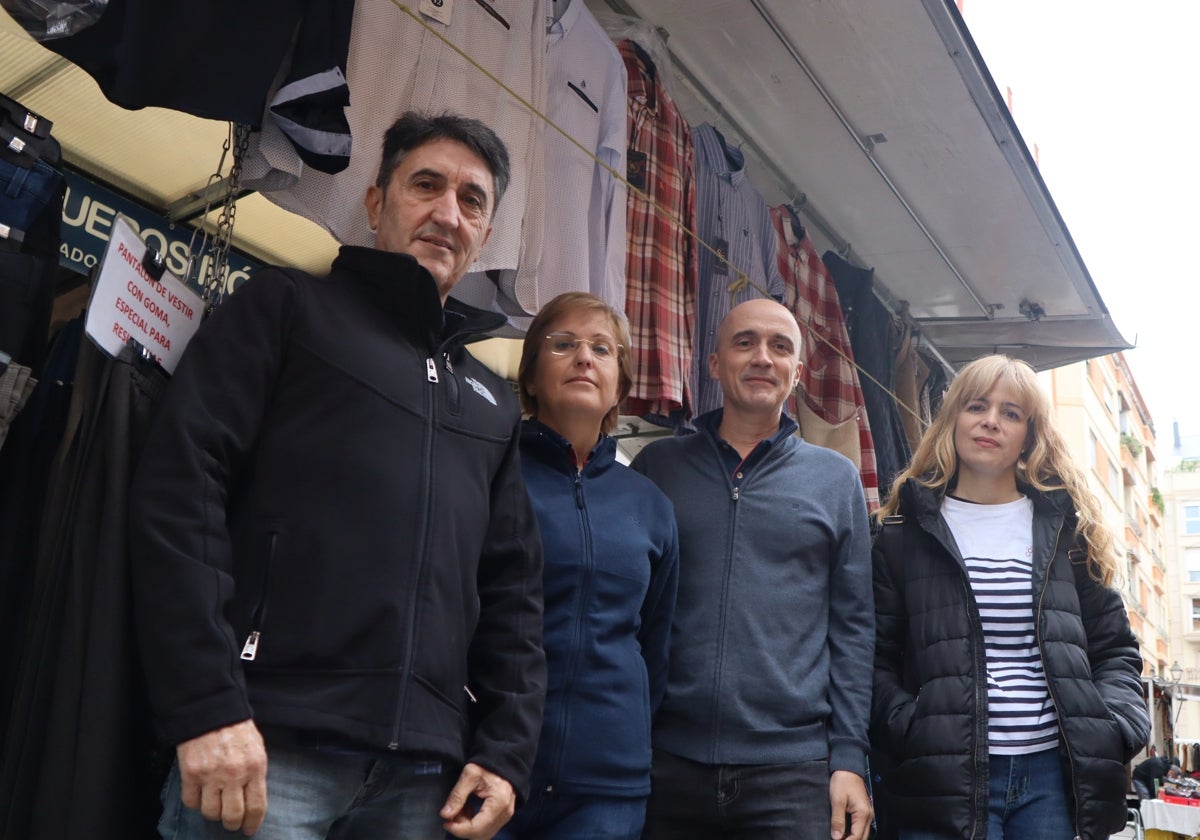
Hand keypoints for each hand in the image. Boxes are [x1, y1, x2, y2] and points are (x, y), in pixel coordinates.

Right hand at [176, 719, 267, 835]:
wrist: (212, 711)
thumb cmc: (237, 730)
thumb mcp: (256, 749)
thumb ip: (256, 773)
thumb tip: (254, 800)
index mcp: (255, 767)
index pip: (257, 806)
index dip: (253, 823)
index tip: (249, 830)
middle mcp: (234, 774)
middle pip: (232, 815)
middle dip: (232, 824)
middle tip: (231, 823)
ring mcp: (211, 775)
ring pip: (210, 812)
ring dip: (213, 814)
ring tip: (215, 806)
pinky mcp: (191, 773)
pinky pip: (191, 802)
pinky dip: (195, 803)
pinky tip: (200, 795)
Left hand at [441, 762, 515, 838]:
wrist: (503, 761)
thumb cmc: (488, 765)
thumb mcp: (470, 775)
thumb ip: (457, 795)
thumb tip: (445, 814)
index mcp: (498, 803)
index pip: (476, 828)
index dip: (458, 829)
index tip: (446, 821)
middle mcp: (505, 813)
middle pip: (480, 834)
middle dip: (462, 828)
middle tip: (453, 813)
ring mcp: (505, 816)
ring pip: (483, 834)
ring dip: (468, 827)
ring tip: (461, 809)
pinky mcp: (503, 816)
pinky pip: (487, 828)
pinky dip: (474, 824)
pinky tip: (468, 810)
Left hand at [829, 769, 871, 839]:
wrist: (848, 768)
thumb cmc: (842, 781)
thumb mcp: (837, 801)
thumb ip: (837, 820)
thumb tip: (836, 837)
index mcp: (863, 814)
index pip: (856, 836)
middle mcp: (868, 816)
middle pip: (862, 837)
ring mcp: (867, 814)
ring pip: (863, 833)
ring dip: (853, 838)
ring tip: (840, 839)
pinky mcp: (864, 811)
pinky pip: (861, 827)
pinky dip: (854, 833)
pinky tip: (845, 834)